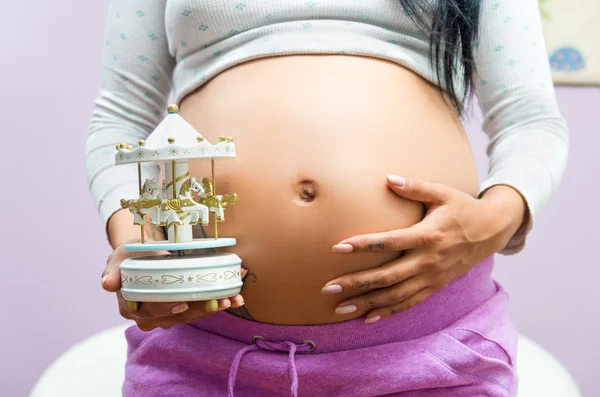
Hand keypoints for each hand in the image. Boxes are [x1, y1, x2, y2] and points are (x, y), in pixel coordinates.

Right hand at [102, 244, 247, 330]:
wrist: (140, 255)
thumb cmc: (128, 257)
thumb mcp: (118, 259)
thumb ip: (113, 271)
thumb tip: (107, 283)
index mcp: (132, 309)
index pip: (151, 312)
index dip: (167, 309)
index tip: (183, 303)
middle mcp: (150, 318)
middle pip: (177, 316)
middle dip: (200, 308)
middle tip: (219, 300)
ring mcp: (168, 316)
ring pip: (192, 315)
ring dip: (214, 307)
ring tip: (232, 298)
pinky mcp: (183, 309)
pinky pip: (200, 309)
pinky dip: (218, 303)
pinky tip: (236, 298)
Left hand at [322, 175, 524, 323]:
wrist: (492, 231)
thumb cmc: (462, 208)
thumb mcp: (442, 192)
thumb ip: (415, 187)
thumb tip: (388, 178)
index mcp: (427, 235)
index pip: (389, 241)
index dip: (362, 245)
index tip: (337, 248)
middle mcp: (428, 261)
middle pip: (387, 276)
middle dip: (356, 283)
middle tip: (328, 288)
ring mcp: (432, 278)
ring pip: (395, 295)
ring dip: (366, 303)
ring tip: (340, 309)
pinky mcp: (435, 287)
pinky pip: (409, 304)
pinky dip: (388, 312)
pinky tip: (367, 318)